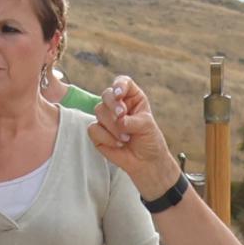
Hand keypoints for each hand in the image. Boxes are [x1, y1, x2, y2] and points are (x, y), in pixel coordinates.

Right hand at [89, 75, 177, 190]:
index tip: (119, 94)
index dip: (119, 85)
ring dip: (113, 126)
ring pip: (99, 111)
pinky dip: (106, 137)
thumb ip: (132, 120)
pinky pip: (94, 129)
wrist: (145, 162)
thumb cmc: (149, 140)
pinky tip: (118, 144)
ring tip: (126, 138)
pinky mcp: (97, 132)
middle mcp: (118, 105)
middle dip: (113, 106)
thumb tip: (118, 121)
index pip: (123, 83)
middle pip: (106, 95)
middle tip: (122, 116)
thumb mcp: (147, 126)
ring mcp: (106, 118)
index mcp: (132, 98)